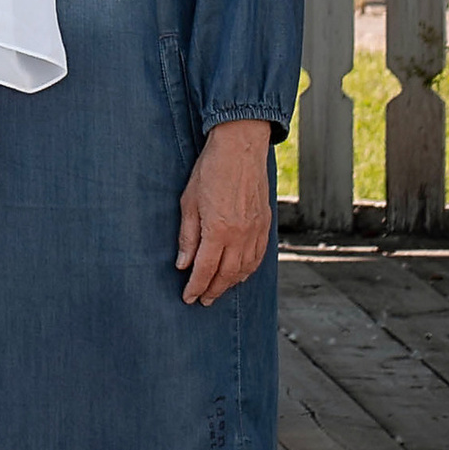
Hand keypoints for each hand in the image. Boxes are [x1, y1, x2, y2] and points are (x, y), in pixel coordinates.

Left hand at [177, 118, 273, 302]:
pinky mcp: (265, 226)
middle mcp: (240, 236)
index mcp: (219, 231)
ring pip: (244, 269)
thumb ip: (188, 236)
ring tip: (218, 291)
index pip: (205, 270)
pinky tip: (240, 275)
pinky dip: (248, 271)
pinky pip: (258, 257)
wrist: (240, 148)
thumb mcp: (189, 202)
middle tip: (202, 301)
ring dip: (231, 284)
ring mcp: (256, 232)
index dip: (195, 287)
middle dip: (213, 290)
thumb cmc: (210, 171)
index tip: (188, 298)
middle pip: (226, 275)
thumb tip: (183, 265)